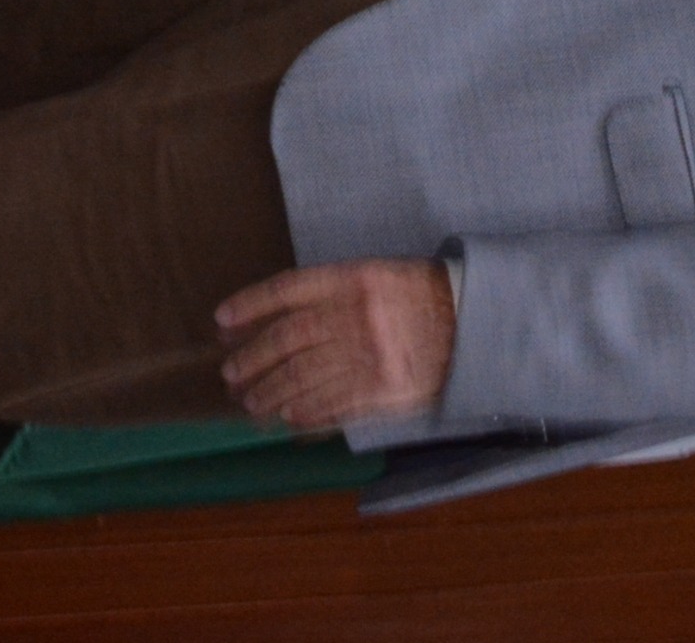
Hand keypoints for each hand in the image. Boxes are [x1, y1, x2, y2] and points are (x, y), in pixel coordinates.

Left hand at [217, 259, 457, 429]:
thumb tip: (278, 318)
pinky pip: (331, 405)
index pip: (288, 291)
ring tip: (251, 403)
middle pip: (287, 339)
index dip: (250, 305)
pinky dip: (304, 415)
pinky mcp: (382, 389)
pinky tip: (287, 419)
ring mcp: (369, 355)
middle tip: (231, 374)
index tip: (222, 321)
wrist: (473, 322)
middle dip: (252, 359)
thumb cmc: (420, 296)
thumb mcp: (378, 274)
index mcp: (354, 279)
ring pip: (302, 377)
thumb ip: (332, 292)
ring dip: (269, 394)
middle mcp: (357, 315)